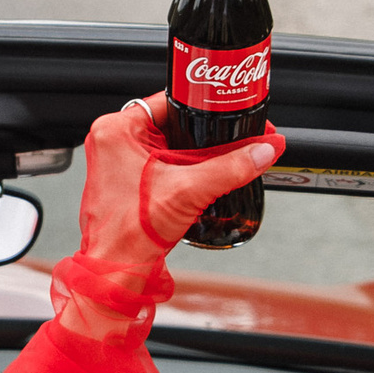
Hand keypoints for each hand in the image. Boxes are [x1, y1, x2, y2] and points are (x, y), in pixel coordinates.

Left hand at [77, 92, 283, 290]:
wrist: (116, 271)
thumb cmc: (129, 233)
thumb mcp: (189, 191)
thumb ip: (231, 167)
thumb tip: (262, 151)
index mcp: (116, 129)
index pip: (171, 101)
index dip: (204, 107)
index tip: (227, 112)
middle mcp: (111, 141)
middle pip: (172, 124)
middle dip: (201, 135)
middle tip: (225, 142)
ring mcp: (116, 162)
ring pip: (167, 145)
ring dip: (191, 155)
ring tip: (209, 165)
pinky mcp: (124, 180)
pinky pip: (159, 164)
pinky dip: (180, 171)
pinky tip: (194, 181)